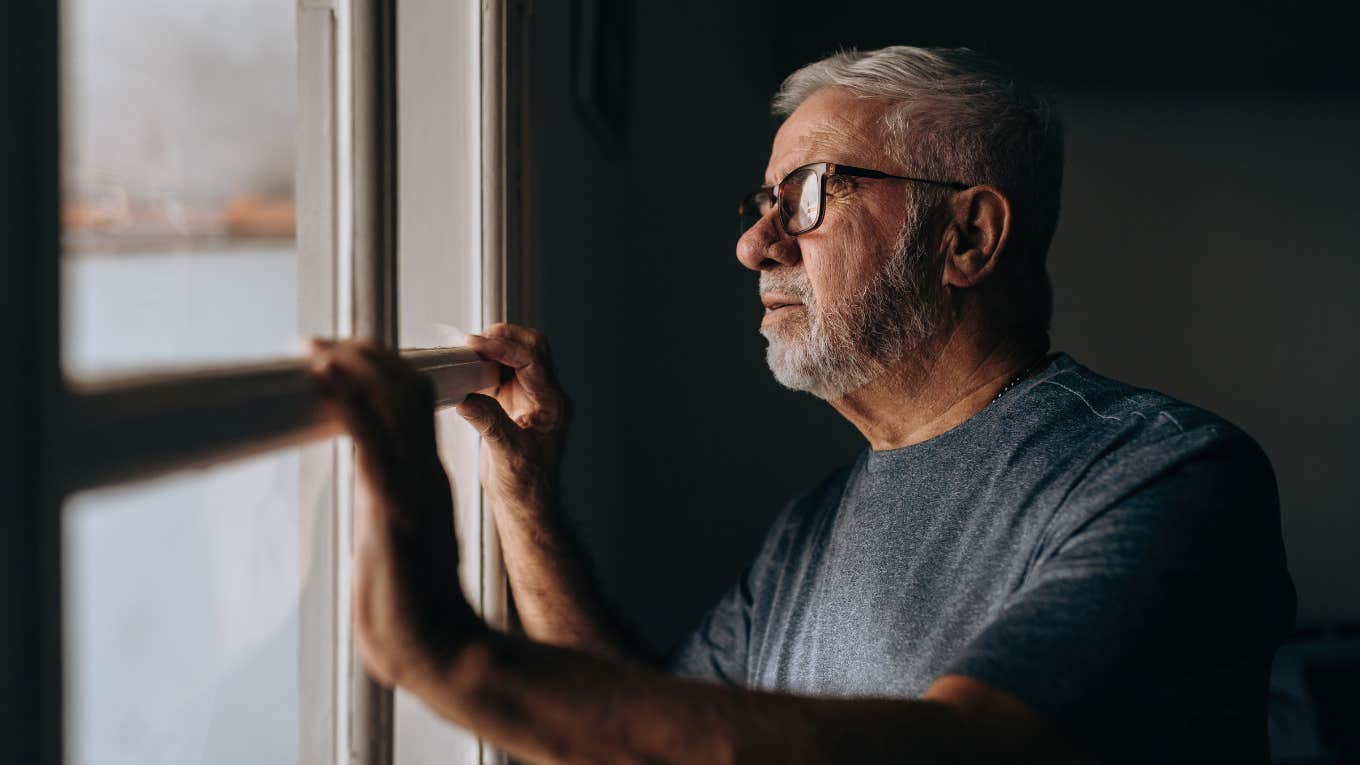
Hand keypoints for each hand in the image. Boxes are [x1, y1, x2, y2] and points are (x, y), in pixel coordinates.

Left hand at [309, 339, 483, 688]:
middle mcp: (422, 474)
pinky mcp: (392, 510)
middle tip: (317, 342)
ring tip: (319, 347)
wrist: (438, 653)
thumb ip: (382, 518)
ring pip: (393, 404)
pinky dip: (350, 403)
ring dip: (354, 368)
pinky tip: (326, 376)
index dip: (376, 369)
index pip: (409, 403)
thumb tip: (361, 512)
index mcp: (423, 480)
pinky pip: (371, 442)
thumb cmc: (409, 612)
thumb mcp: (394, 546)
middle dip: (361, 356)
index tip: (336, 353)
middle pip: (403, 390)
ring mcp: (411, 489)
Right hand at [456, 324, 569, 519]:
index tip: (476, 345)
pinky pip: (499, 373)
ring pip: (516, 356)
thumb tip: (466, 397)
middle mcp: (545, 396)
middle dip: (504, 338)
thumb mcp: (507, 454)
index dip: (504, 347)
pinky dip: (483, 366)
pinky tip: (466, 370)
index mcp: (553, 404)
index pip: (532, 361)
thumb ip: (489, 423)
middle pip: (532, 348)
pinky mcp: (511, 403)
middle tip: (473, 341)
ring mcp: (529, 398)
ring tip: (467, 353)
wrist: (524, 504)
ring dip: (493, 349)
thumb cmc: (526, 486)